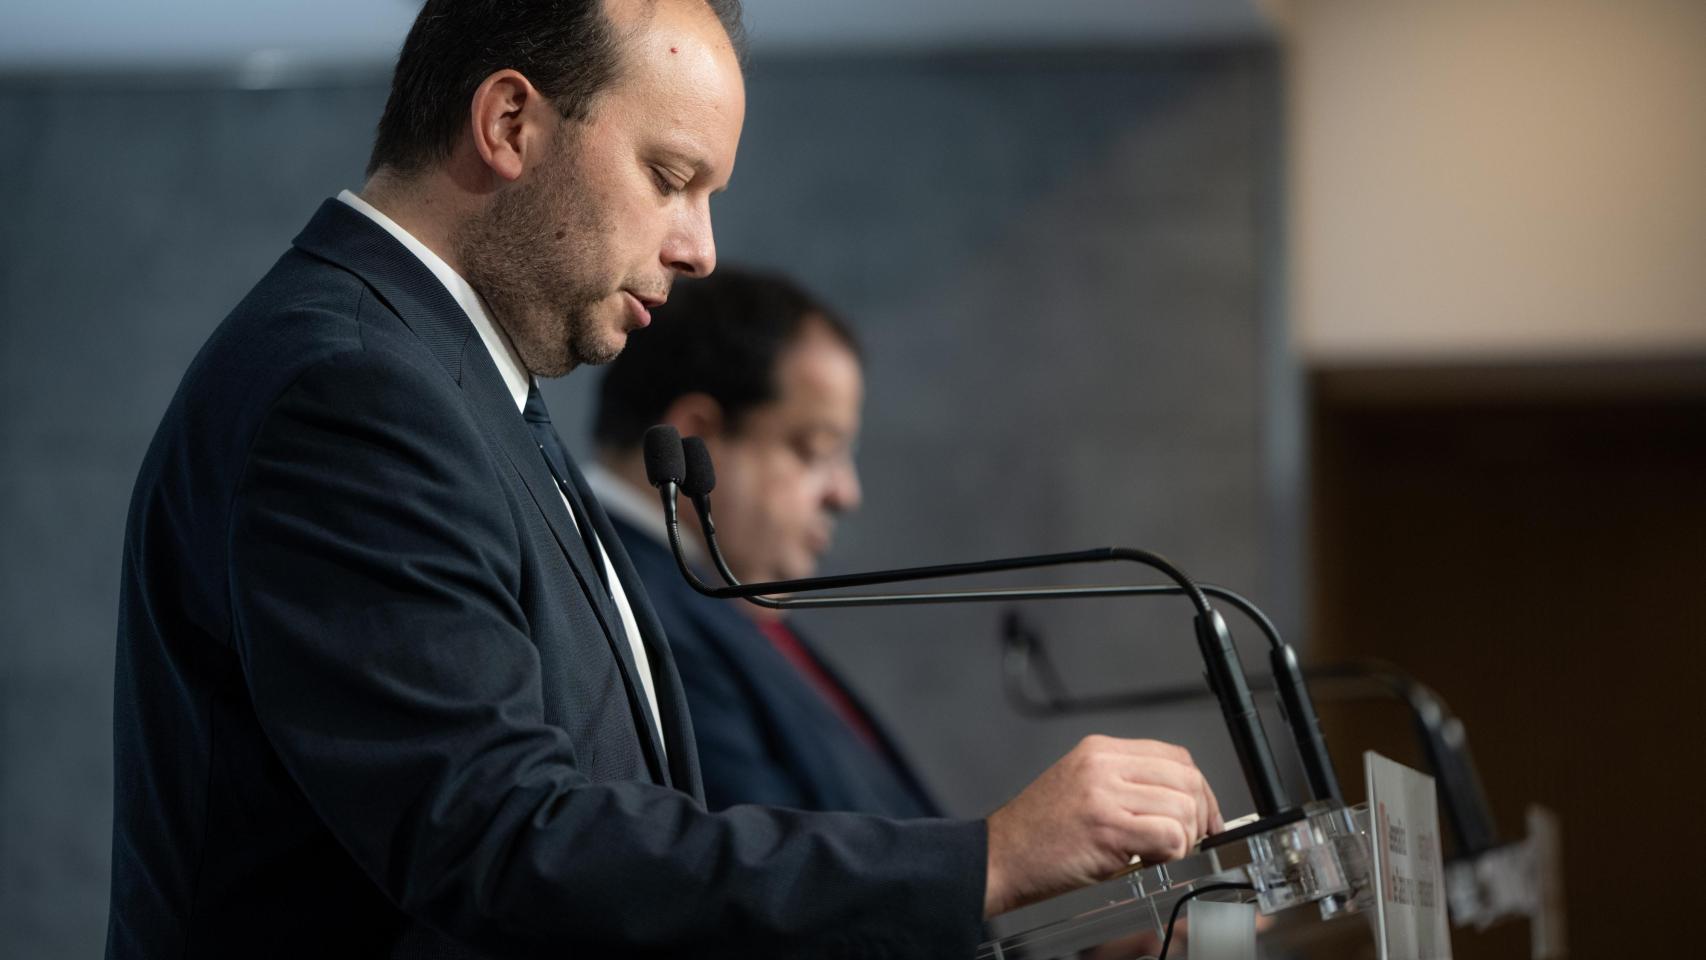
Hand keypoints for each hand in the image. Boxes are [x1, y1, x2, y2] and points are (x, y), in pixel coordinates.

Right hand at [983, 736, 1222, 916]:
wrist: (999, 858)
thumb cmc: (1039, 834)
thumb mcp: (1082, 788)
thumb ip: (1125, 784)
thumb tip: (1180, 803)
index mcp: (1099, 750)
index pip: (1175, 757)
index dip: (1199, 789)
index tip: (1202, 817)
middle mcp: (1102, 764)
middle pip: (1185, 779)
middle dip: (1199, 816)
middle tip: (1187, 842)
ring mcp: (1104, 793)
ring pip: (1182, 807)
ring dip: (1183, 839)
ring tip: (1157, 854)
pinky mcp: (1106, 827)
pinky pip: (1168, 835)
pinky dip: (1171, 853)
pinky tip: (1147, 861)